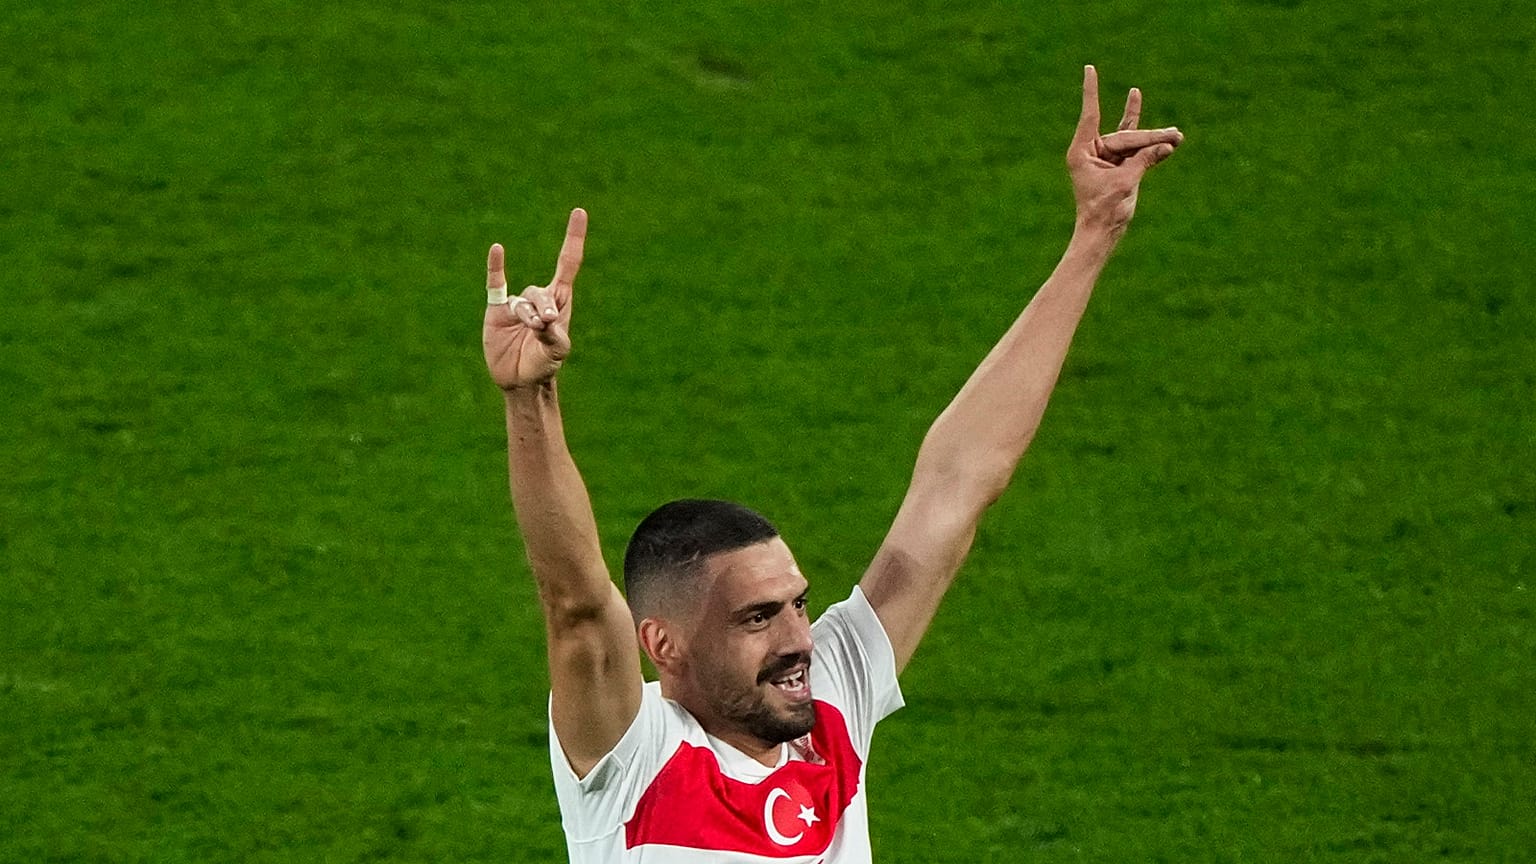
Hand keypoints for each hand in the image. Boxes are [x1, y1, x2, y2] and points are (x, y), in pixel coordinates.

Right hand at [483, 208, 586, 390]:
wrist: (521, 379)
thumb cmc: (545, 364)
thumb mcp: (557, 351)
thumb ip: (554, 336)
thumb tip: (545, 320)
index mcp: (560, 301)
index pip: (568, 263)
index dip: (573, 238)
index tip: (579, 211)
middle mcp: (539, 298)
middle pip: (541, 292)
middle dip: (542, 307)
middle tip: (544, 325)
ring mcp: (517, 304)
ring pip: (522, 301)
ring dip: (527, 316)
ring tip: (531, 330)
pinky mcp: (497, 311)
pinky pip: (496, 285)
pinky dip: (496, 267)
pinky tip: (498, 250)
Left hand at [1067, 66, 1181, 237]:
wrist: (1102, 234)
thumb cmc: (1104, 211)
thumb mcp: (1126, 183)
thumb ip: (1145, 160)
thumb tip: (1167, 145)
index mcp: (1083, 152)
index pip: (1091, 115)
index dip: (1091, 91)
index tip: (1089, 68)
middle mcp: (1092, 151)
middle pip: (1124, 137)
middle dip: (1150, 138)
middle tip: (1176, 136)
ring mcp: (1106, 158)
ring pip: (1134, 143)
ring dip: (1155, 140)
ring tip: (1177, 135)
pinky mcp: (1119, 166)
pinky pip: (1136, 150)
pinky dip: (1151, 144)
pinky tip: (1163, 132)